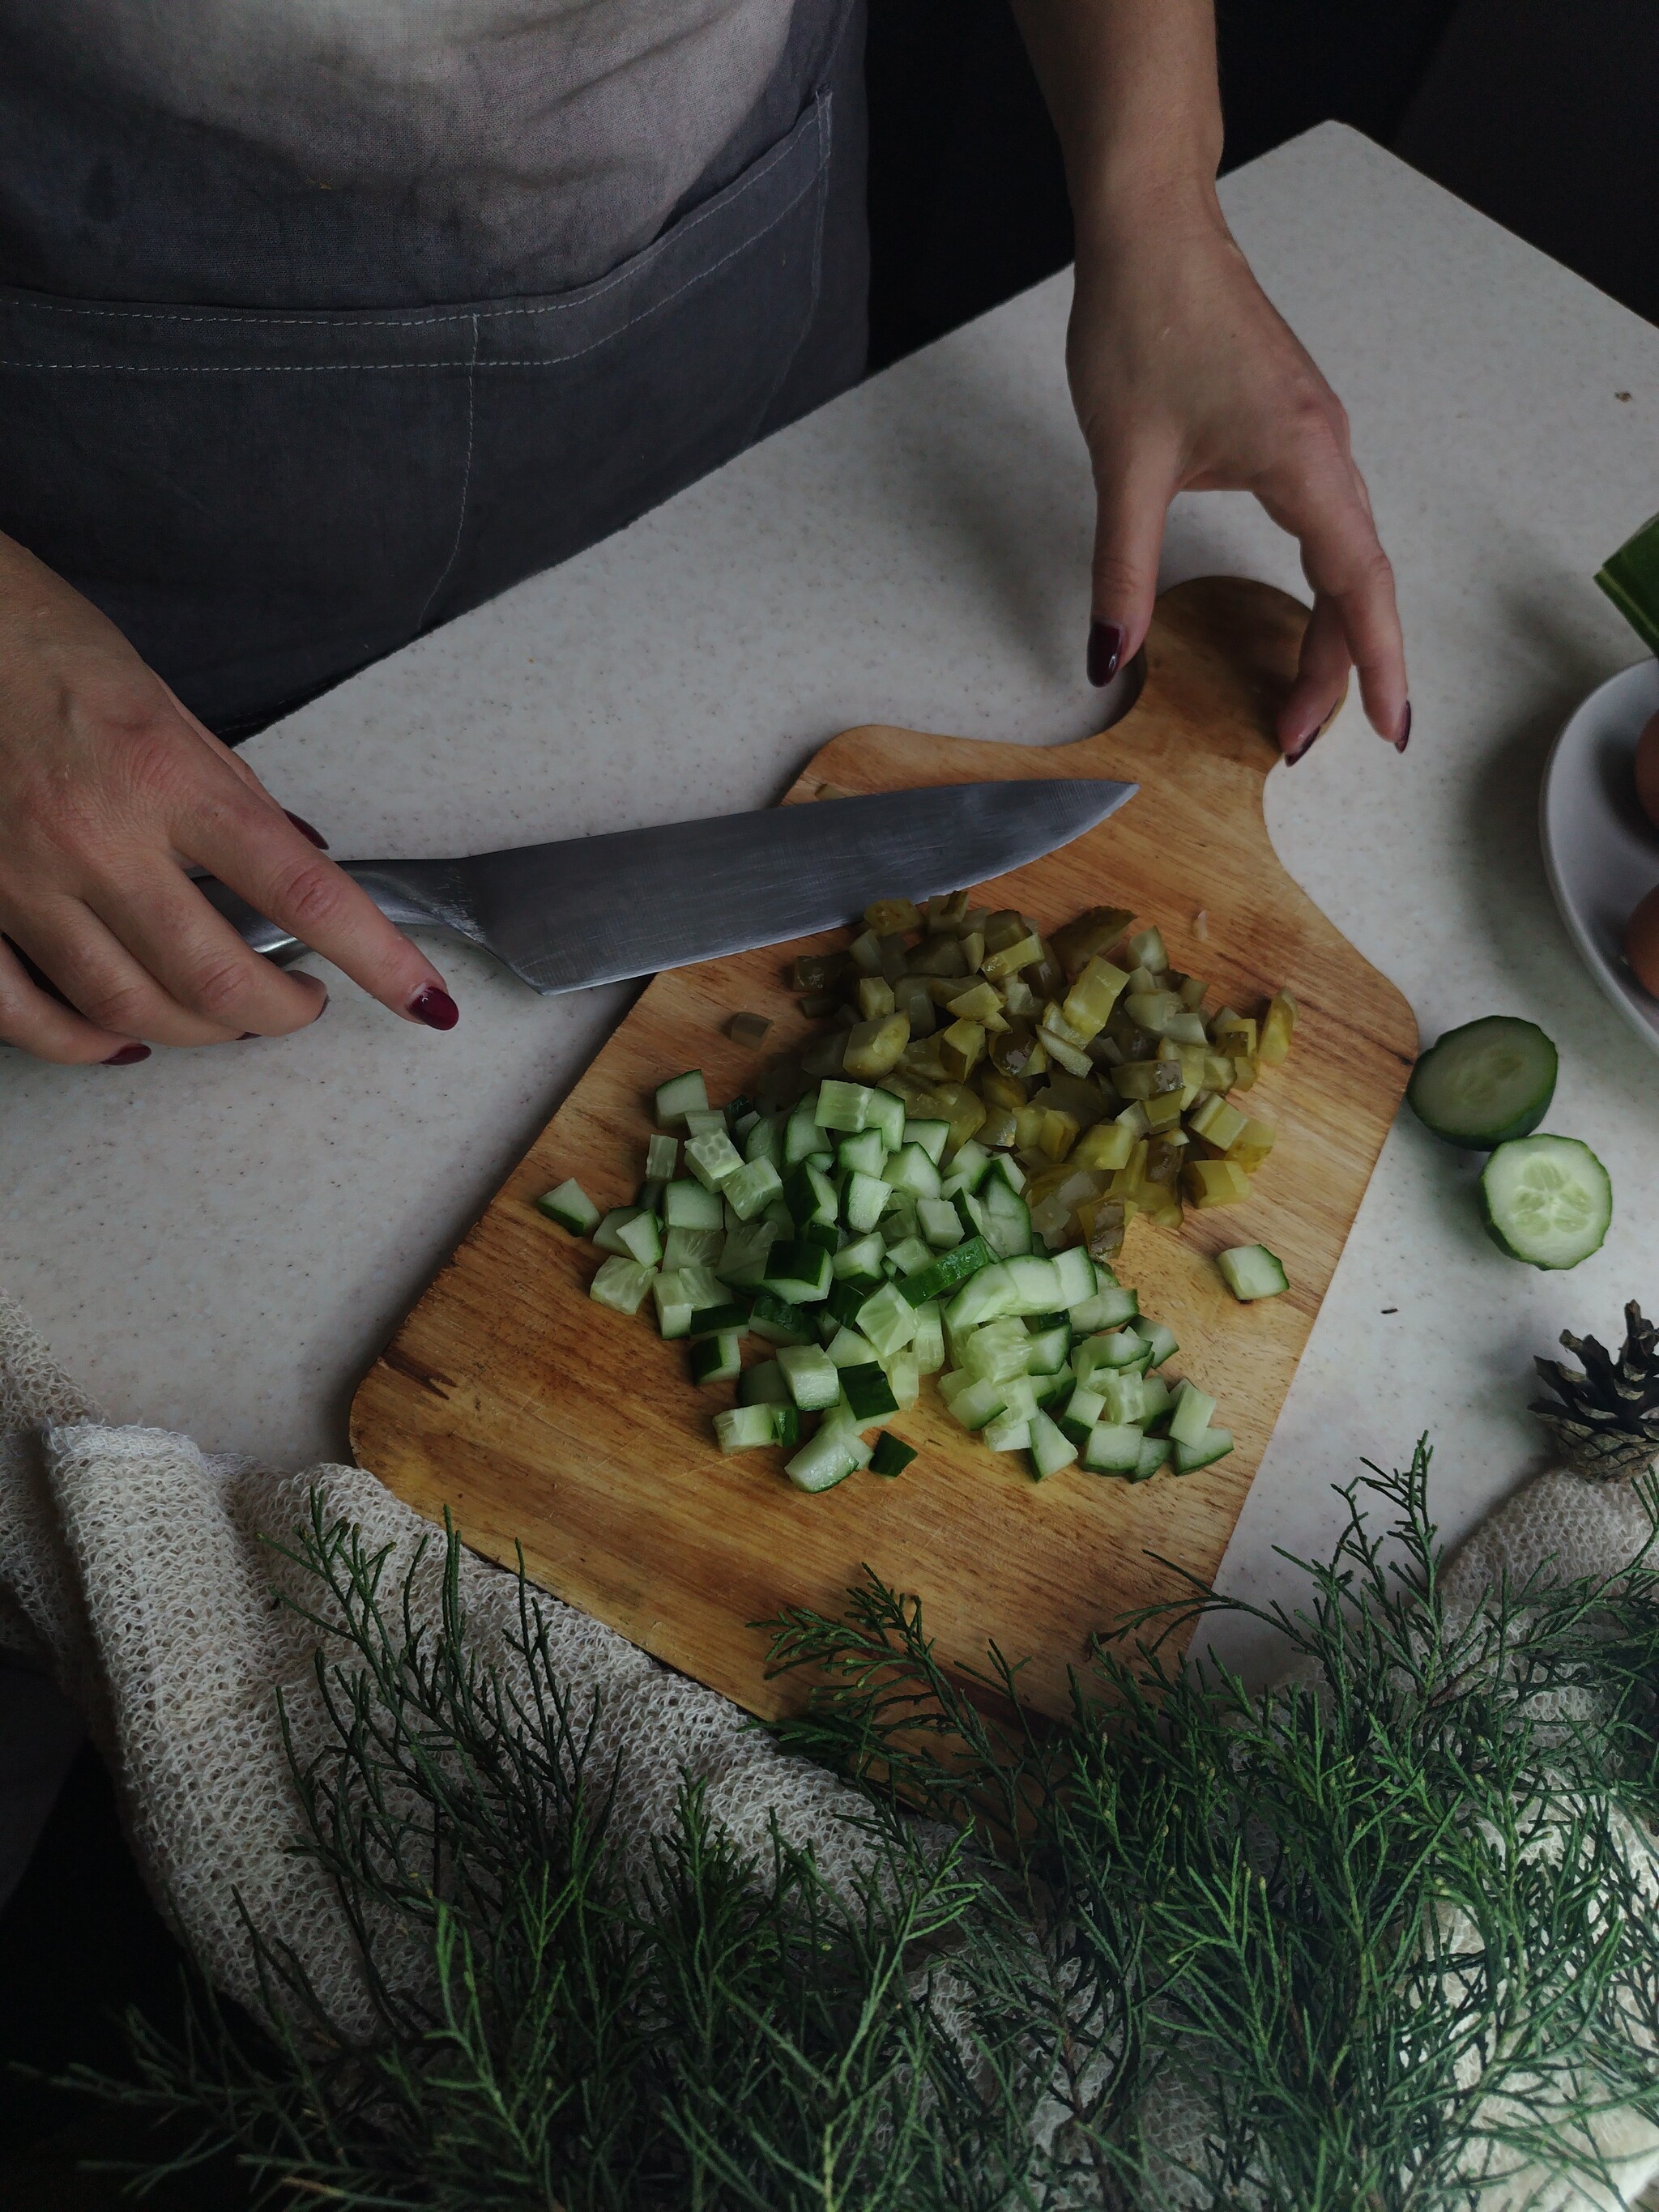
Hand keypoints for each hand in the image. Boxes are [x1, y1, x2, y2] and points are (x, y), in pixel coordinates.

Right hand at [0, 534, 457, 1063]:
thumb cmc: (50, 649)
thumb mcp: (167, 707)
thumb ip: (233, 795)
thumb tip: (301, 861)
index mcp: (167, 777)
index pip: (302, 891)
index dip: (377, 959)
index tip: (424, 998)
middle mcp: (98, 840)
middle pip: (217, 983)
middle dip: (283, 1014)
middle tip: (305, 1001)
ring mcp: (24, 882)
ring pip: (129, 1010)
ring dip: (201, 1033)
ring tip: (230, 1016)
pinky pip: (24, 1014)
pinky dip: (83, 1043)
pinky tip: (122, 1039)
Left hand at [1068, 196, 1409, 761]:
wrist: (1151, 229)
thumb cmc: (1144, 322)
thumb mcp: (1124, 463)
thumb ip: (1121, 570)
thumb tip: (1108, 655)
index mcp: (1301, 459)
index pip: (1358, 584)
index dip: (1373, 664)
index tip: (1387, 728)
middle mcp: (1325, 448)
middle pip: (1356, 580)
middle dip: (1336, 665)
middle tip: (1297, 737)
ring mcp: (1312, 434)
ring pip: (1342, 552)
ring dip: (1328, 627)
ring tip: (1297, 694)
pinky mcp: (1288, 424)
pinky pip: (1325, 520)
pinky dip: (1319, 579)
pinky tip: (1297, 610)